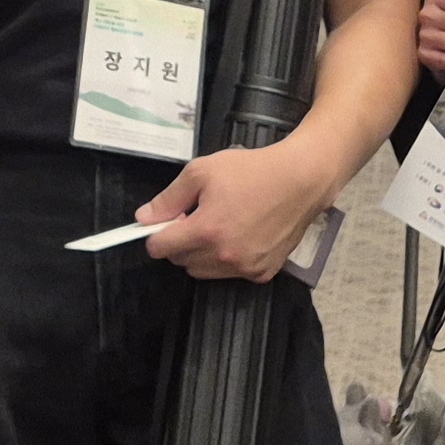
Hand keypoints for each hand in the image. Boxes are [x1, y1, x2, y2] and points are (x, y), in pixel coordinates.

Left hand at [139, 141, 337, 280]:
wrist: (300, 180)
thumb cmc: (251, 170)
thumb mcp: (201, 172)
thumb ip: (168, 198)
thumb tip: (143, 218)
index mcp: (206, 231)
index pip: (160, 248)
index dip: (157, 233)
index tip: (164, 222)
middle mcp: (224, 256)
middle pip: (181, 261)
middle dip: (180, 241)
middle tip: (197, 216)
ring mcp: (245, 268)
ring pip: (203, 271)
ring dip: (201, 253)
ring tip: (219, 225)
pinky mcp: (262, 273)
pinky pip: (230, 274)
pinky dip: (226, 260)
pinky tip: (239, 235)